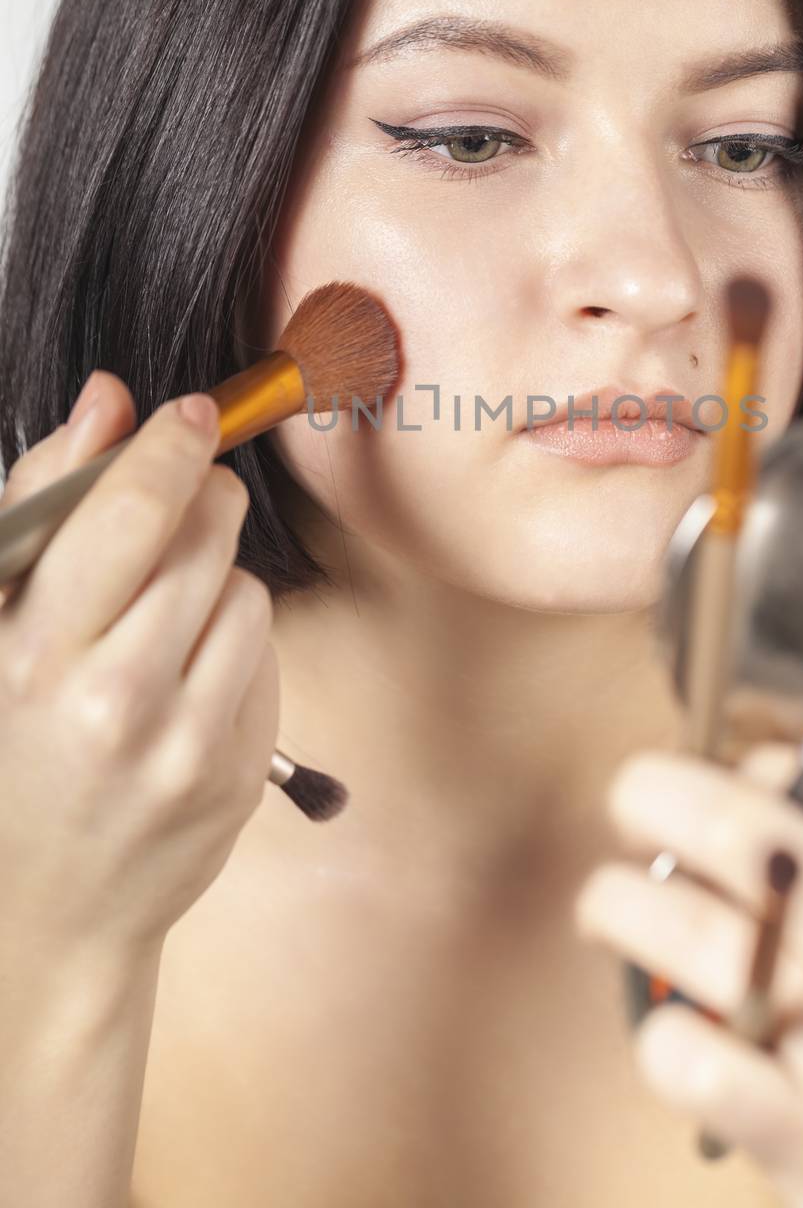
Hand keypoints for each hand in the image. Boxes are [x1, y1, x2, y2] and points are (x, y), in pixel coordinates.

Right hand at [0, 370, 279, 967]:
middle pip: (204, 536)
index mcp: (29, 655)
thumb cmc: (9, 747)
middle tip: (183, 504)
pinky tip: (186, 674)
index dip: (168, 446)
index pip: (122, 514)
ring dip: (218, 577)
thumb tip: (109, 398)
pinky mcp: (237, 771)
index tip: (193, 412)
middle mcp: (109, 701)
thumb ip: (43, 502)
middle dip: (204, 498)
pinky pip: (266, 651)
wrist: (41, 914)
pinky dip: (236, 640)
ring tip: (163, 620)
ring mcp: (182, 744)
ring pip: (246, 587)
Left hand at [574, 654, 802, 1207]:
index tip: (718, 805)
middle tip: (633, 820)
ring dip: (623, 910)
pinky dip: (665, 1044)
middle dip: (649, 799)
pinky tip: (672, 1036)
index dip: (732, 774)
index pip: (794, 771)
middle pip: (733, 824)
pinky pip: (705, 1068)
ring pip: (694, 932)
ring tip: (614, 916)